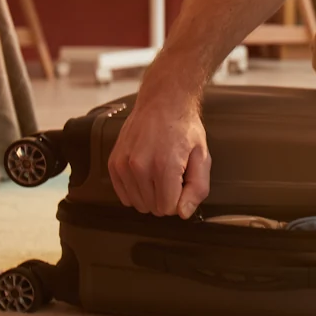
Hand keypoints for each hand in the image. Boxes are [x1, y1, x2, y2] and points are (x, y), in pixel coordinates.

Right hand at [107, 93, 210, 218]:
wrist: (163, 102)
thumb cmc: (184, 127)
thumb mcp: (202, 156)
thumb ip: (197, 188)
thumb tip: (183, 213)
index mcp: (165, 166)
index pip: (169, 209)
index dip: (180, 200)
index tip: (182, 183)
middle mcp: (140, 167)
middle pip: (154, 208)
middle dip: (166, 197)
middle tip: (172, 174)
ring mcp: (124, 165)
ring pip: (138, 204)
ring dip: (150, 194)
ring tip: (158, 171)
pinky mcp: (114, 163)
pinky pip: (124, 195)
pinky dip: (136, 190)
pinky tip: (146, 173)